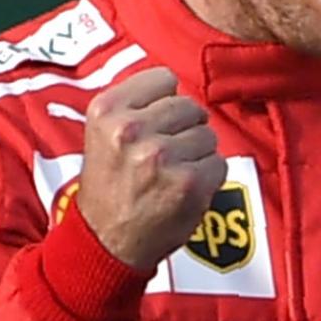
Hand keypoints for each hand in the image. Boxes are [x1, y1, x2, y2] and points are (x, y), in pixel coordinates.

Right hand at [72, 66, 226, 270]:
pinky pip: (218, 163)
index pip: (164, 79)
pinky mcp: (188, 182)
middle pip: (189, 106)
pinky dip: (207, 178)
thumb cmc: (110, 186)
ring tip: (170, 175)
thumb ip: (134, 104)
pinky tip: (182, 191)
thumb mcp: (102, 133)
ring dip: (195, 154)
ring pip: (207, 134)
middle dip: (182, 129)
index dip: (163, 102)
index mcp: (106, 111)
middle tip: (160, 156)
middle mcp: (131, 129)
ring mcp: (161, 156)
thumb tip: (177, 86)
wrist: (104, 242)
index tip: (152, 123)